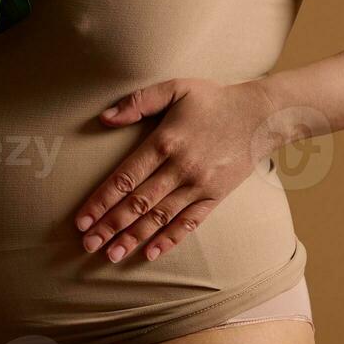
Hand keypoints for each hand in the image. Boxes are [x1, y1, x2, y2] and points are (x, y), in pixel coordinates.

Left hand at [74, 78, 279, 262]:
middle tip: (88, 244)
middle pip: (138, 203)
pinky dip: (170, 239)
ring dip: (133, 237)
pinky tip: (151, 253)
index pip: (125, 178)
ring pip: (160, 217)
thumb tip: (104, 117)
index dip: (101, 201)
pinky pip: (190, 223)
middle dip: (110, 225)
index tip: (82, 219)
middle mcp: (181, 167)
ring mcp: (199, 184)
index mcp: (165, 141)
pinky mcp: (216, 196)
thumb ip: (139, 101)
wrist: (261, 115)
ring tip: (111, 254)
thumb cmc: (214, 100)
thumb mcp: (176, 89)